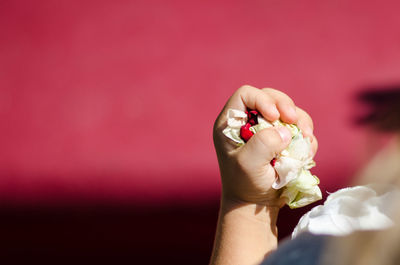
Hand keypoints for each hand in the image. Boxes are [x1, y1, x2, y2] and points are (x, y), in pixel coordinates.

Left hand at [213, 85, 317, 206]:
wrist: (255, 204)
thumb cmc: (245, 184)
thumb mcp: (247, 165)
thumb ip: (263, 144)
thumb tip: (285, 131)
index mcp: (231, 123)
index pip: (246, 95)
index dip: (262, 100)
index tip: (274, 117)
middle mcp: (249, 122)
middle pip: (271, 97)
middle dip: (286, 106)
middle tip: (294, 122)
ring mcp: (267, 129)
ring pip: (288, 110)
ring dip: (301, 122)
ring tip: (305, 139)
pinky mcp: (283, 139)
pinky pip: (299, 127)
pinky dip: (306, 136)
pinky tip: (306, 151)